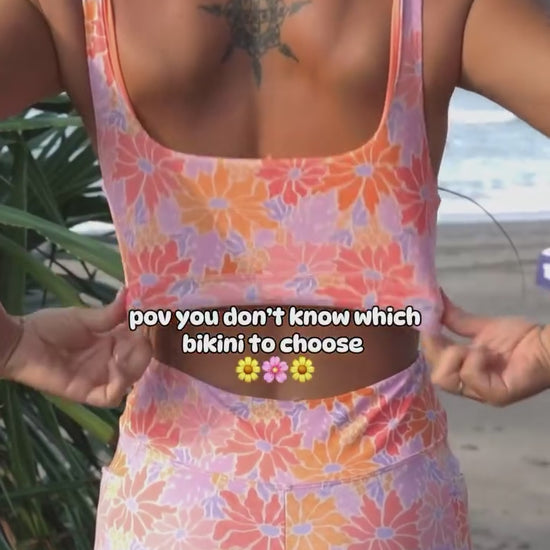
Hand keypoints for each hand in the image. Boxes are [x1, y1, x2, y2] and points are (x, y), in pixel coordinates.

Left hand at [3, 288, 151, 407]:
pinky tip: (117, 364)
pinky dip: (120, 383)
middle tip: (140, 333)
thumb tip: (129, 293)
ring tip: (129, 347)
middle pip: (140, 360)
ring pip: (132, 378)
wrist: (22, 343)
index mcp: (111, 341)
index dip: (145, 330)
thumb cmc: (49, 328)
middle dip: (144, 346)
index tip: (149, 317)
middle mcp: (110, 360)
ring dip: (135, 363)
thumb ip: (109, 313)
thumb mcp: (83, 317)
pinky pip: (112, 396)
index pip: (139, 339)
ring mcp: (101, 378)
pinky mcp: (88, 393)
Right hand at [421, 291, 549, 405]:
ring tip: (476, 348)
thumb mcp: (480, 327)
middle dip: (437, 350)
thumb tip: (435, 298)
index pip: (434, 364)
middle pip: (436, 375)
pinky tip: (487, 354)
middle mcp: (469, 386)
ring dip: (455, 356)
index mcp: (463, 370)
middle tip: (444, 333)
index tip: (425, 321)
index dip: (427, 344)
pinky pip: (469, 376)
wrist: (546, 345)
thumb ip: (455, 320)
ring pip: (445, 379)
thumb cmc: (519, 338)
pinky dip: (474, 360)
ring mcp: (481, 393)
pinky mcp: (495, 395)